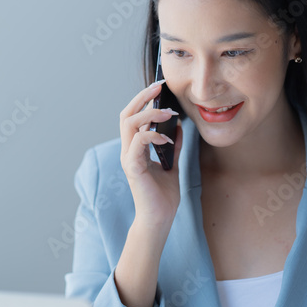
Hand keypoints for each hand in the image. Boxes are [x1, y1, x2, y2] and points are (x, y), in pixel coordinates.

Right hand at [119, 80, 182, 227]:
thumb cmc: (163, 195)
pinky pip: (139, 142)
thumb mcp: (172, 164)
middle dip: (142, 98)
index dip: (143, 100)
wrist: (160, 219)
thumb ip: (173, 146)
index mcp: (135, 149)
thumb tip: (179, 127)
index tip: (159, 88)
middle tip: (159, 87)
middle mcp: (128, 151)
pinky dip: (153, 135)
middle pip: (127, 115)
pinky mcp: (133, 168)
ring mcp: (128, 159)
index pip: (133, 117)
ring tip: (168, 112)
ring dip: (149, 113)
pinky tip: (168, 138)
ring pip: (129, 124)